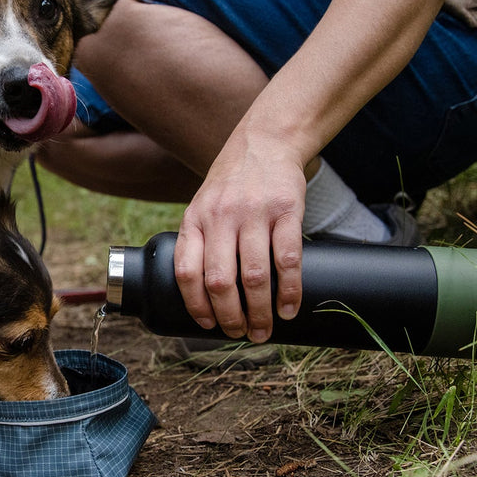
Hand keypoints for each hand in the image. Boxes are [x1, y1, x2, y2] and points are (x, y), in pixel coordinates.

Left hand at [173, 133, 305, 342]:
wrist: (264, 142)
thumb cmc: (231, 184)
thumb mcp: (202, 206)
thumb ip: (199, 241)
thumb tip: (204, 296)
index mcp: (194, 220)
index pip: (186, 272)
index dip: (196, 305)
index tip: (209, 325)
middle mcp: (220, 217)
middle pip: (219, 281)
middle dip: (230, 317)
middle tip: (240, 334)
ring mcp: (253, 213)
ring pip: (254, 276)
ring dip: (260, 311)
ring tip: (265, 330)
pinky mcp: (286, 209)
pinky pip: (287, 259)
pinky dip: (290, 290)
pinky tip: (289, 308)